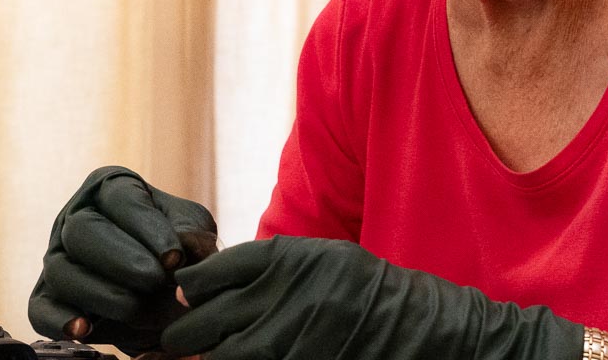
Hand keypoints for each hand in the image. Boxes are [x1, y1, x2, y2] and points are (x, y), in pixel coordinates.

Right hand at [28, 166, 218, 354]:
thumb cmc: (176, 247)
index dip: (147, 227)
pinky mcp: (46, 297)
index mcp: (112, 189)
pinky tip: (84, 329)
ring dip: (100, 294)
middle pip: (82, 231)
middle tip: (155, 281)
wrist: (165, 291)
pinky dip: (59, 321)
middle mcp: (76, 218)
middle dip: (121, 260)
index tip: (174, 257)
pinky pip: (40, 309)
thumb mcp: (193, 230)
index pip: (121, 198)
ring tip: (136, 310)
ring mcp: (57, 258)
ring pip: (61, 271)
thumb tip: (182, 246)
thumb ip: (191, 233)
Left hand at [161, 236, 582, 359]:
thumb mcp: (321, 261)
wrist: (430, 329)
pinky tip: (245, 356)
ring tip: (204, 355)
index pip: (211, 275)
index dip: (189, 291)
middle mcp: (287, 292)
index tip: (185, 301)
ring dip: (212, 356)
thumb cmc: (371, 292)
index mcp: (289, 258)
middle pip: (202, 321)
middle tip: (177, 343)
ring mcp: (296, 336)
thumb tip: (197, 291)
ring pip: (222, 358)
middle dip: (184, 336)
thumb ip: (269, 270)